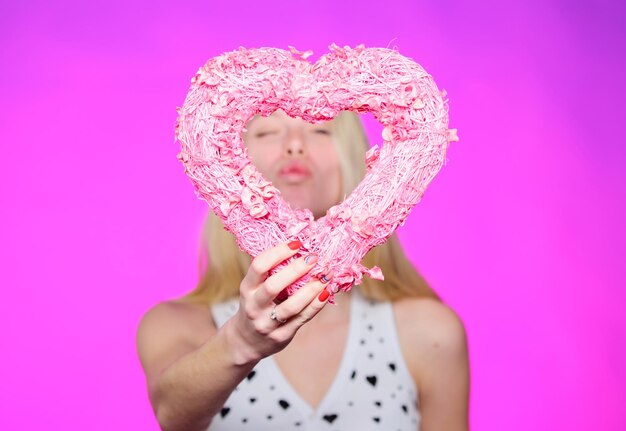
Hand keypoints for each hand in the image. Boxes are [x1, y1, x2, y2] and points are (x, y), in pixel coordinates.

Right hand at [224, 240, 330, 364]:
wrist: (246, 341)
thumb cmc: (256, 306)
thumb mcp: (255, 288)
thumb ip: (271, 272)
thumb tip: (299, 247)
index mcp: (247, 288)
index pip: (259, 266)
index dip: (278, 252)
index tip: (296, 244)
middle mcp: (254, 306)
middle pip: (274, 286)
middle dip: (296, 270)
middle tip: (314, 258)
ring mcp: (267, 323)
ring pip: (291, 306)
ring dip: (311, 289)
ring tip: (326, 275)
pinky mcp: (281, 335)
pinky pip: (302, 318)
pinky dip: (316, 304)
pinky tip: (326, 292)